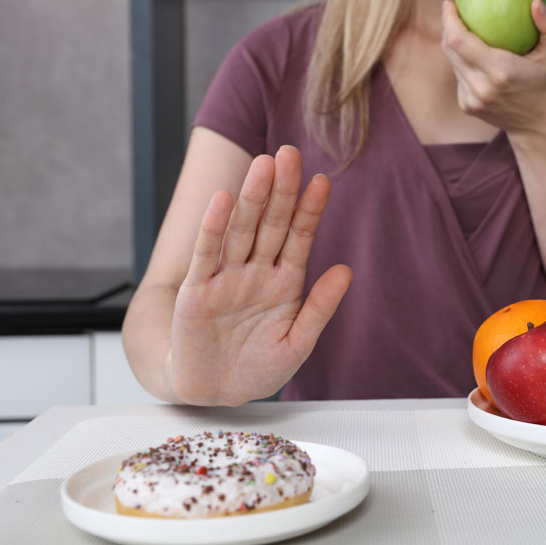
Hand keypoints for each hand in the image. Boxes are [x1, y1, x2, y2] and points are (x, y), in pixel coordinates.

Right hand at [168, 145, 351, 405]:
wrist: (216, 392)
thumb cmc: (258, 367)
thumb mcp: (297, 342)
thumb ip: (319, 307)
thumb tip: (347, 270)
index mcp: (284, 281)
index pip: (300, 237)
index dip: (310, 210)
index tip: (322, 181)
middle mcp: (256, 271)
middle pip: (271, 223)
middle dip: (282, 190)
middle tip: (290, 153)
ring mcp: (227, 277)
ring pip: (241, 230)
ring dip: (252, 198)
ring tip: (263, 165)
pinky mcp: (198, 291)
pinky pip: (207, 254)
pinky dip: (214, 228)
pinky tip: (223, 200)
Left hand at [441, 0, 545, 137]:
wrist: (536, 125)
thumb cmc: (545, 82)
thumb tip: (536, 2)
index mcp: (500, 71)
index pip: (460, 41)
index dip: (449, 20)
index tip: (450, 3)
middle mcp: (482, 87)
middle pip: (450, 49)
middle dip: (447, 26)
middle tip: (452, 10)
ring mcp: (471, 99)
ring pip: (452, 62)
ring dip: (452, 43)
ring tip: (459, 27)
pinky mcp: (466, 106)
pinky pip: (458, 76)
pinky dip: (461, 62)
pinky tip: (468, 51)